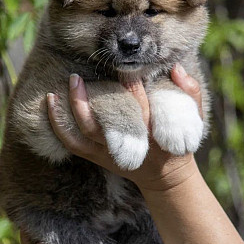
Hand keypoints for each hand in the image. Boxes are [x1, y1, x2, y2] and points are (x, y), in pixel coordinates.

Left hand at [47, 63, 201, 190]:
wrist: (164, 176)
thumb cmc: (177, 142)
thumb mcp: (193, 116)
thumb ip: (190, 91)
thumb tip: (176, 67)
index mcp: (150, 130)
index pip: (137, 106)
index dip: (128, 86)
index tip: (120, 67)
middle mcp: (127, 143)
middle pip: (101, 123)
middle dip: (86, 101)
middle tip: (75, 78)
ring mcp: (107, 153)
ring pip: (81, 135)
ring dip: (67, 112)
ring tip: (57, 90)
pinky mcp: (95, 157)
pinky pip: (71, 144)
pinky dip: (58, 126)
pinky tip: (50, 103)